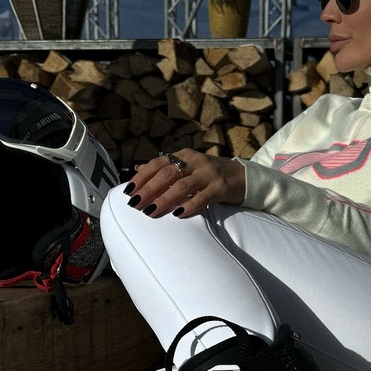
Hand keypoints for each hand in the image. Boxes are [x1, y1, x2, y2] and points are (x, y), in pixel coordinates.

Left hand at [122, 150, 245, 218]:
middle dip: (149, 190)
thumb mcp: (186, 167)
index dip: (142, 177)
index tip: (129, 191)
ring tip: (151, 211)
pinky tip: (178, 214)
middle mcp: (195, 161)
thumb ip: (164, 168)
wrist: (241, 177)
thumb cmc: (208, 174)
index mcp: (184, 155)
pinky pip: (202, 197)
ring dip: (164, 199)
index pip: (158, 164)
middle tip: (135, 204)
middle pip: (167, 174)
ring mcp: (209, 173)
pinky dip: (189, 206)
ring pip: (182, 186)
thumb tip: (138, 170)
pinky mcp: (221, 187)